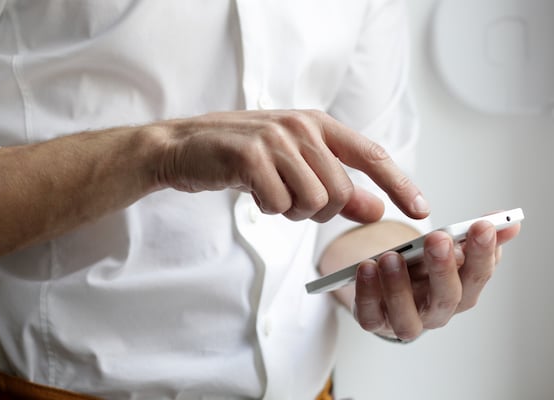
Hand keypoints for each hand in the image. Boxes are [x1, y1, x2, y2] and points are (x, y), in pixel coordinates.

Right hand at [154, 110, 429, 222]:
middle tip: (290, 200)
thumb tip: (376, 210)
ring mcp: (275, 139)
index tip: (420, 210)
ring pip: (313, 201)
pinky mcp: (250, 156)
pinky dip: (267, 208)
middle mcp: (301, 126)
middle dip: (319, 210)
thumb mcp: (294, 167)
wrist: (185, 146)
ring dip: (291, 211)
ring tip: (269, 192)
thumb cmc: (242, 156)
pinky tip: (251, 191)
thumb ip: (337, 187)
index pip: (371, 155)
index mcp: (317, 124)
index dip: (399, 184)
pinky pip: (279, 204)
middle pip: (340, 192)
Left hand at [352, 220, 520, 340]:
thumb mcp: (446, 250)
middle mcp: (437, 312)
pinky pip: (370, 315)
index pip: (478, 276)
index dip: (483, 253)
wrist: (387, 288)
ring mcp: (405, 321)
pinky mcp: (374, 322)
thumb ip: (473, 237)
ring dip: (399, 286)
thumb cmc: (422, 270)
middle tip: (438, 239)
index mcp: (461, 292)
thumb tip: (509, 222)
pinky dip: (367, 293)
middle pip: (446, 298)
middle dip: (443, 268)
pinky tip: (366, 268)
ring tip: (391, 256)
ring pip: (407, 316)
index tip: (482, 225)